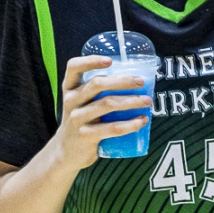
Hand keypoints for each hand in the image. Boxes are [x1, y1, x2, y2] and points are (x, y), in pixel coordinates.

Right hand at [53, 55, 151, 172]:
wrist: (66, 152)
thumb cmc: (81, 121)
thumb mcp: (81, 103)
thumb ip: (97, 91)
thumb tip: (134, 81)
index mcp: (70, 88)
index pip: (74, 67)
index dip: (91, 61)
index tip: (110, 60)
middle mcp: (71, 101)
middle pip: (97, 84)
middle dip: (122, 81)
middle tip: (141, 82)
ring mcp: (77, 119)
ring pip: (107, 105)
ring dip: (131, 101)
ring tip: (147, 101)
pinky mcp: (86, 136)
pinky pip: (112, 128)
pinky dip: (130, 124)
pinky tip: (142, 121)